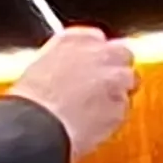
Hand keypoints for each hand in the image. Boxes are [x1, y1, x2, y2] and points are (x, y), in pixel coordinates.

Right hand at [5, 26, 137, 156]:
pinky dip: (113, 116)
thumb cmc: (32, 100)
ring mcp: (115, 78)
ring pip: (129, 81)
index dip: (95, 54)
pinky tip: (93, 123)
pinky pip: (123, 109)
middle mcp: (99, 52)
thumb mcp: (40, 66)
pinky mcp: (122, 105)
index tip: (91, 65)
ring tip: (94, 108)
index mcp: (76, 38)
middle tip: (100, 86)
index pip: (96, 37)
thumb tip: (70, 69)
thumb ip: (64, 60)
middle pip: (122, 53)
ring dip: (117, 92)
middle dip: (115, 68)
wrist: (38, 124)